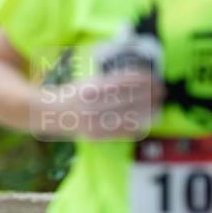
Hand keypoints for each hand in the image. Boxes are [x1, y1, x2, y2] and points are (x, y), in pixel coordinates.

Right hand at [35, 70, 163, 139]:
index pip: (126, 81)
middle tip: (163, 91)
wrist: (49, 113)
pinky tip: (144, 124)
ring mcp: (95, 121)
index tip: (156, 77)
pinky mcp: (95, 135)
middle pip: (130, 98)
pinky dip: (134, 128)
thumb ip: (109, 82)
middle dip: (150, 94)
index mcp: (93, 87)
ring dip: (146, 111)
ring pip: (127, 115)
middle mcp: (95, 104)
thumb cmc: (72, 94)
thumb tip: (137, 80)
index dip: (144, 80)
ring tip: (158, 107)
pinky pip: (119, 132)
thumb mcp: (88, 82)